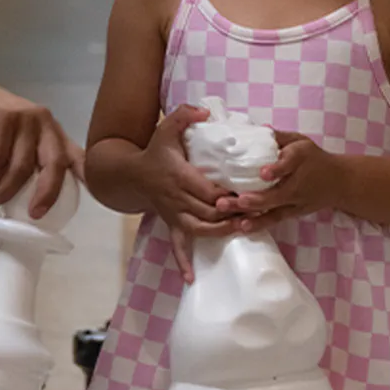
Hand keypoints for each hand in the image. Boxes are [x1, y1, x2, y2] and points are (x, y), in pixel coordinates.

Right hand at [0, 75, 81, 218]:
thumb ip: (28, 165)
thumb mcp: (16, 144)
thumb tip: (32, 202)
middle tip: (34, 214)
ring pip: (21, 165)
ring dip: (4, 190)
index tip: (96, 197)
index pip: (77, 156)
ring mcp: (25, 119)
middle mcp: (45, 123)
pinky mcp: (2, 119)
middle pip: (55, 164)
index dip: (88, 176)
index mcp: (53, 133)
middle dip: (46, 193)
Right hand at [136, 105, 244, 276]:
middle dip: (232, 214)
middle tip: (257, 211)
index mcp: (179, 175)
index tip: (248, 192)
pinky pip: (176, 245)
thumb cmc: (155, 150)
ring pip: (199, 229)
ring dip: (222, 232)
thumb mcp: (166, 127)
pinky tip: (190, 278)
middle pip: (209, 211)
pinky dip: (182, 262)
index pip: (208, 188)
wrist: (132, 174)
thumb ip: (185, 115)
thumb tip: (205, 111)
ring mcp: (174, 213)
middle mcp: (177, 197)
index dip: (228, 194)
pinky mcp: (171, 223)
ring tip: (243, 230)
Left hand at [231, 134, 340, 228]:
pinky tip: (241, 227)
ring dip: (252, 216)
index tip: (263, 173)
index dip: (277, 169)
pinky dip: (258, 224)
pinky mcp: (292, 213)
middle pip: (276, 195)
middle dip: (254, 200)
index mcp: (300, 161)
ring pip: (272, 211)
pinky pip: (273, 219)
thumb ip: (280, 137)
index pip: (290, 164)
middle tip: (235, 201)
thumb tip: (260, 129)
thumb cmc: (315, 159)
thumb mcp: (301, 142)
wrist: (339, 182)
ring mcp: (294, 203)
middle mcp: (297, 185)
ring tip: (232, 220)